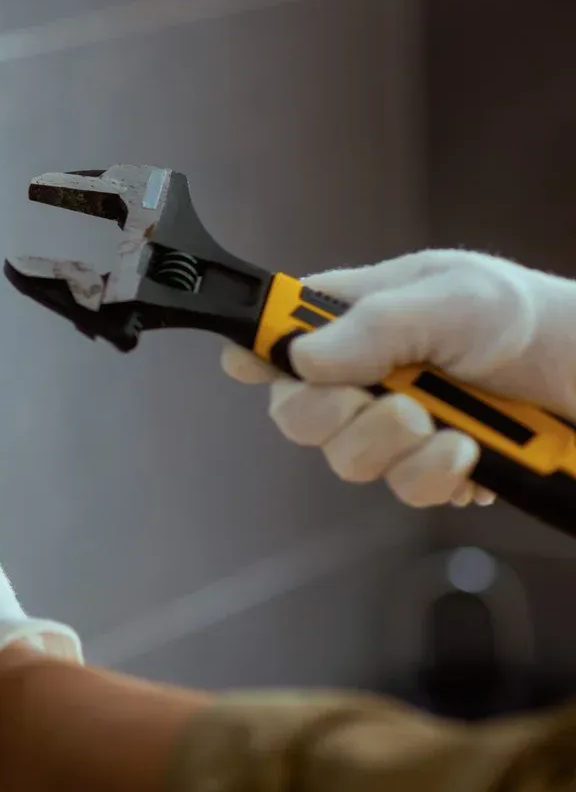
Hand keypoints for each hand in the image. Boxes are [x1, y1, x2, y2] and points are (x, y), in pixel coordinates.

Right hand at [223, 250, 575, 506]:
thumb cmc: (537, 322)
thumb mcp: (457, 299)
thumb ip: (376, 327)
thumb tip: (300, 357)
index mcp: (357, 317)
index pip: (277, 333)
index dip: (255, 351)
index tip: (253, 366)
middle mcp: (367, 373)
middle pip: (297, 413)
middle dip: (340, 418)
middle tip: (394, 404)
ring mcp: (397, 426)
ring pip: (348, 461)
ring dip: (399, 449)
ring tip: (453, 429)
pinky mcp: (433, 470)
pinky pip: (406, 492)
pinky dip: (439, 478)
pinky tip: (470, 457)